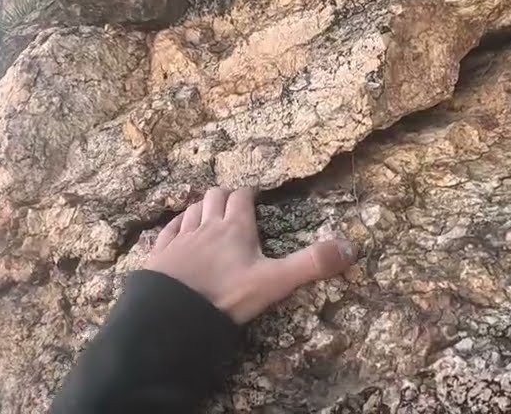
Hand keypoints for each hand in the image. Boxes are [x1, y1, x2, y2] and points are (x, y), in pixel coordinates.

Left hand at [144, 187, 355, 323]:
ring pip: (191, 209)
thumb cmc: (226, 296)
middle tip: (234, 206)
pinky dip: (176, 225)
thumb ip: (311, 264)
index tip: (256, 197)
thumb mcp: (275, 282)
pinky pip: (168, 229)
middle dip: (225, 197)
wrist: (172, 316)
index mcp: (235, 227)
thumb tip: (351, 248)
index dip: (250, 195)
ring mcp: (180, 239)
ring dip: (201, 208)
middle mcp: (207, 226)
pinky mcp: (160, 254)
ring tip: (208, 216)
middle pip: (215, 197)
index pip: (242, 197)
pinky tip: (178, 231)